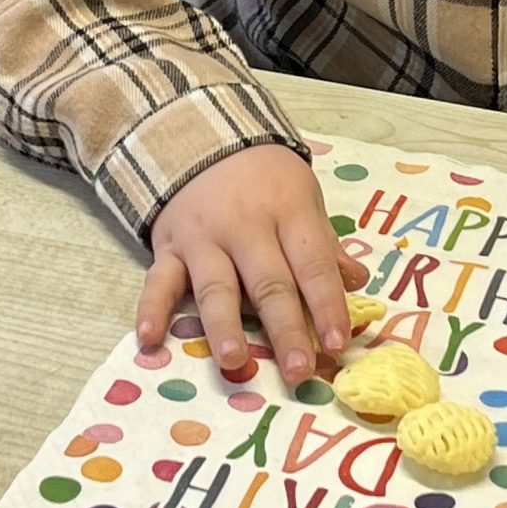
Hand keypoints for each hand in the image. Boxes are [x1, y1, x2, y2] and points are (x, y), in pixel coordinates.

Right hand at [138, 145, 367, 386]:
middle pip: (268, 284)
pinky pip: (158, 280)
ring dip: (223, 326)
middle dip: (284, 329)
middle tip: (298, 372)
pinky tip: (149, 338)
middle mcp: (245, 226)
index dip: (326, 305)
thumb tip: (357, 282)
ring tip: (234, 361)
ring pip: (216, 287)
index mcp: (288, 212)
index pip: (312, 264)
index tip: (337, 343)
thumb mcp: (304, 197)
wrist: (204, 136)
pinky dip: (152, 308)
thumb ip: (325, 244)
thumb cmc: (266, 178)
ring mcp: (203, 237)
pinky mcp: (168, 246)